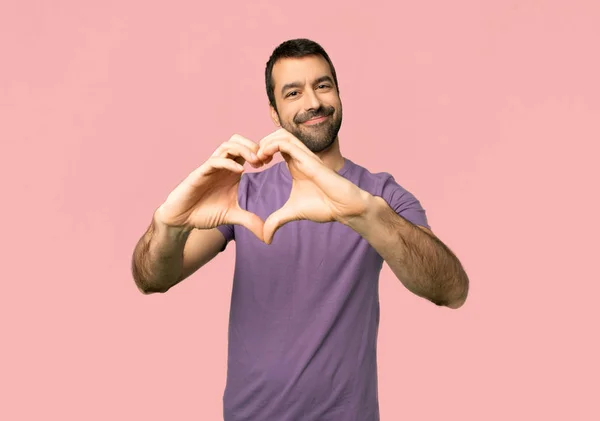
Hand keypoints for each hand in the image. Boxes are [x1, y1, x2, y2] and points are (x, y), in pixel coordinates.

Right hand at [156, 134, 265, 240]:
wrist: (182, 219)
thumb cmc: (205, 213)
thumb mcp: (233, 216)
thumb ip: (250, 221)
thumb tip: (268, 235)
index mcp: (232, 171)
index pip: (247, 150)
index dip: (261, 152)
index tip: (271, 162)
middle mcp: (222, 166)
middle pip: (238, 141)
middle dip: (253, 145)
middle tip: (264, 159)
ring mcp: (211, 168)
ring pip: (227, 146)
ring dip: (243, 150)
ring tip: (255, 162)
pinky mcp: (199, 173)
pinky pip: (215, 161)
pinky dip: (229, 163)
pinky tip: (241, 172)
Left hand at [257, 129, 371, 243]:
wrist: (344, 208)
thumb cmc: (324, 206)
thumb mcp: (292, 213)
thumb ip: (276, 222)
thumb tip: (265, 238)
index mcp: (295, 164)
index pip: (276, 145)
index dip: (262, 151)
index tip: (255, 166)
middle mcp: (300, 157)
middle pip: (277, 134)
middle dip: (261, 143)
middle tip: (254, 160)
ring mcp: (305, 156)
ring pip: (282, 134)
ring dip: (266, 142)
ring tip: (258, 157)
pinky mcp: (309, 160)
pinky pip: (288, 144)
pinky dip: (272, 145)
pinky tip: (265, 157)